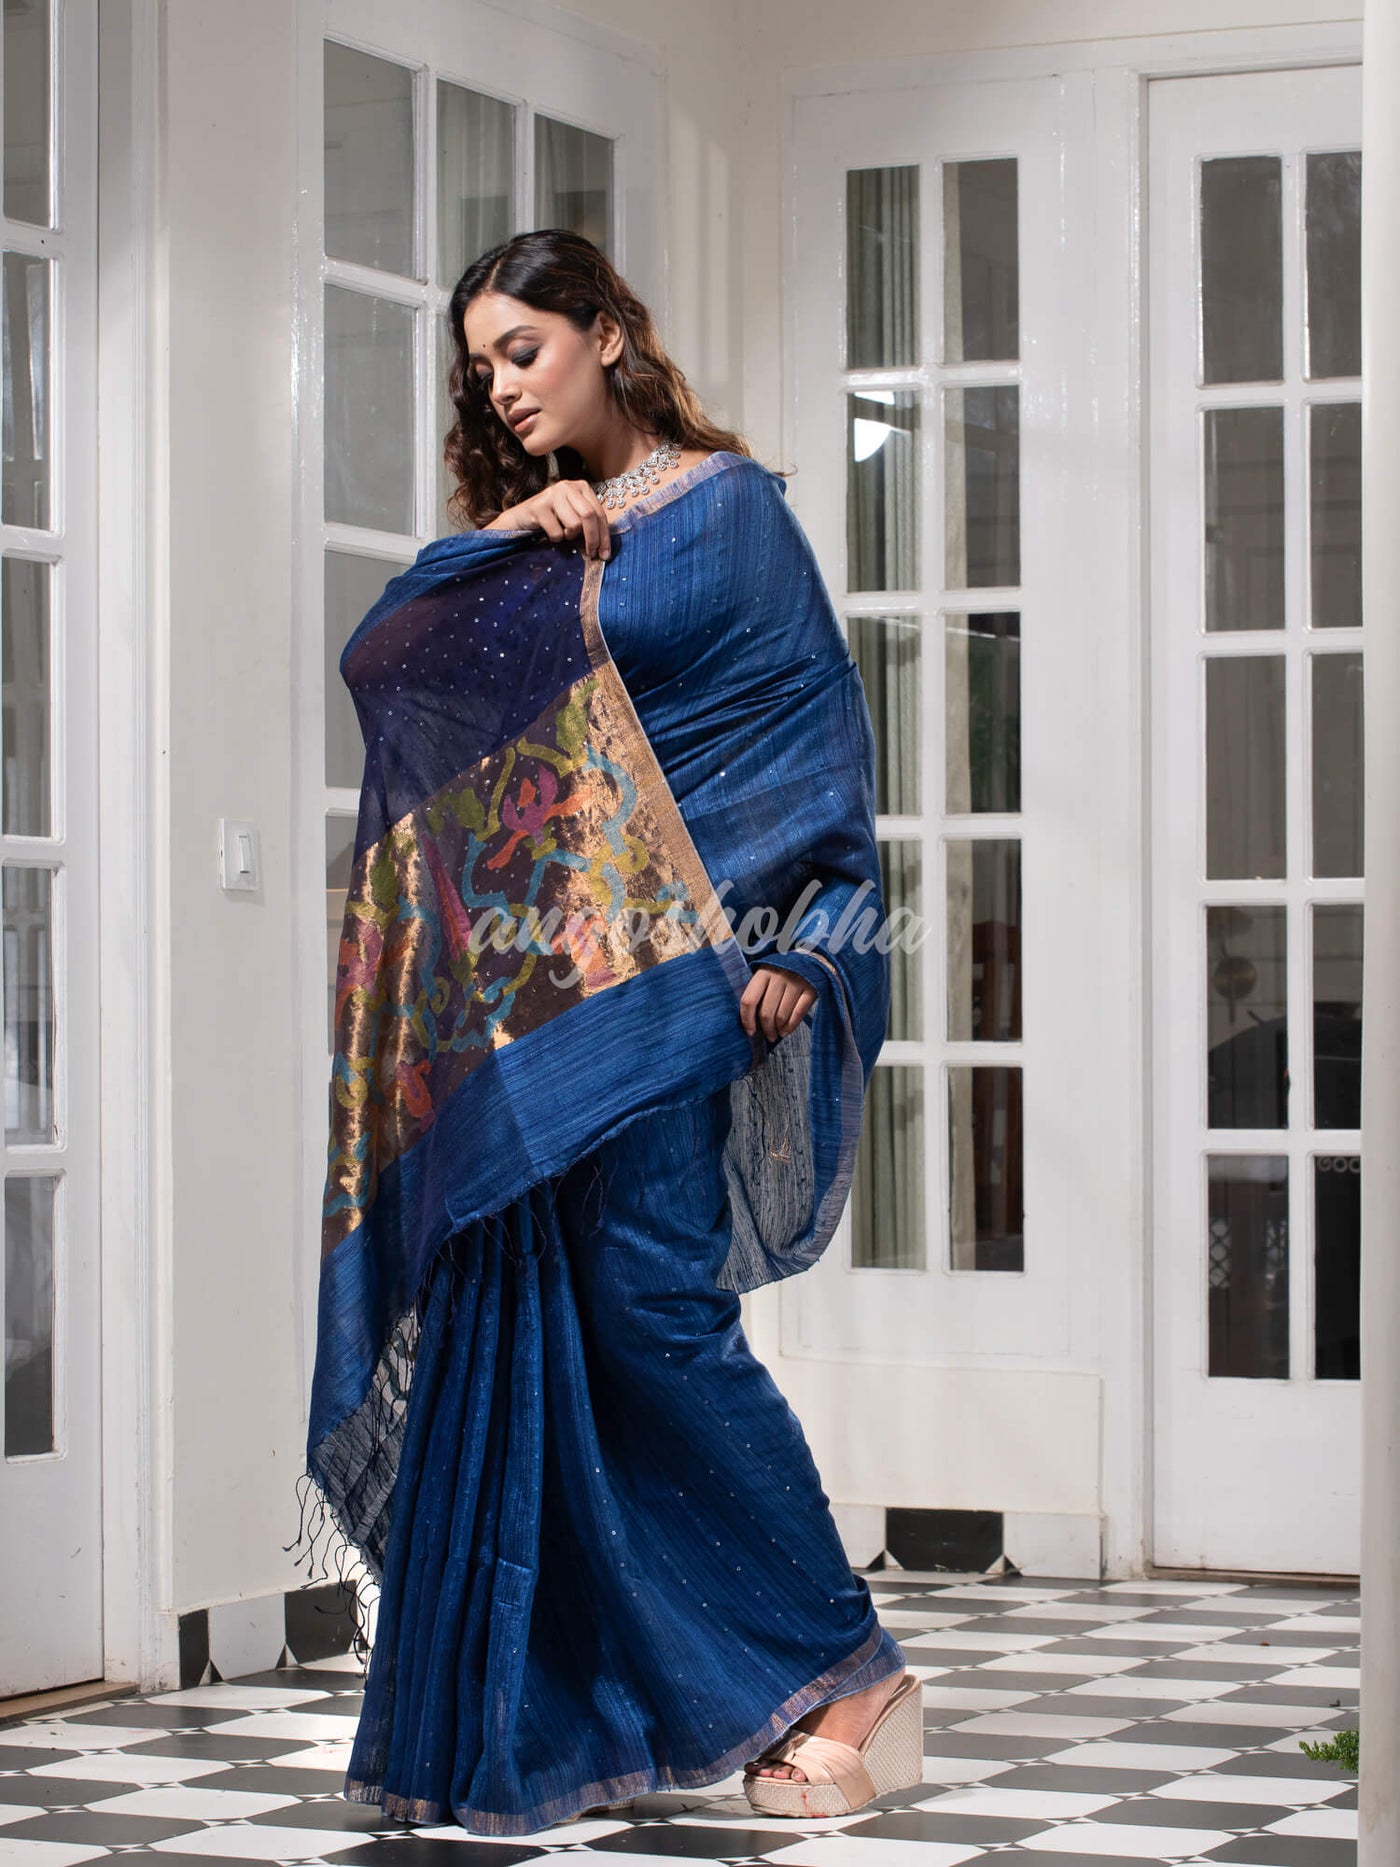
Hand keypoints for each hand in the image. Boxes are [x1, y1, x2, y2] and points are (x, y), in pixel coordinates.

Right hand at [486, 479, 611, 559]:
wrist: (521, 518)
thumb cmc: (552, 520)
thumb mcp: (574, 517)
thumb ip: (590, 524)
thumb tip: (605, 550)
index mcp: (581, 487)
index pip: (600, 513)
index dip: (604, 536)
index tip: (605, 555)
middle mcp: (567, 486)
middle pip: (589, 516)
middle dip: (593, 539)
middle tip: (592, 555)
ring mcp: (552, 494)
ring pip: (574, 524)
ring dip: (569, 536)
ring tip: (561, 533)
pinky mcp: (538, 506)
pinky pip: (557, 532)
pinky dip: (555, 539)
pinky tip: (548, 532)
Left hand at [740, 964, 817, 1043]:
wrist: (811, 956)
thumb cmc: (784, 969)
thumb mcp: (768, 973)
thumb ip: (759, 991)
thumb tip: (750, 1020)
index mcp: (763, 972)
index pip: (749, 1000)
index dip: (747, 1019)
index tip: (749, 1031)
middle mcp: (779, 976)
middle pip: (766, 1012)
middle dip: (766, 1029)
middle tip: (768, 1036)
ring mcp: (796, 982)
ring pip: (782, 1015)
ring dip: (778, 1029)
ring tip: (777, 1033)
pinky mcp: (811, 989)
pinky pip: (798, 1013)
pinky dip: (791, 1026)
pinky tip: (786, 1031)